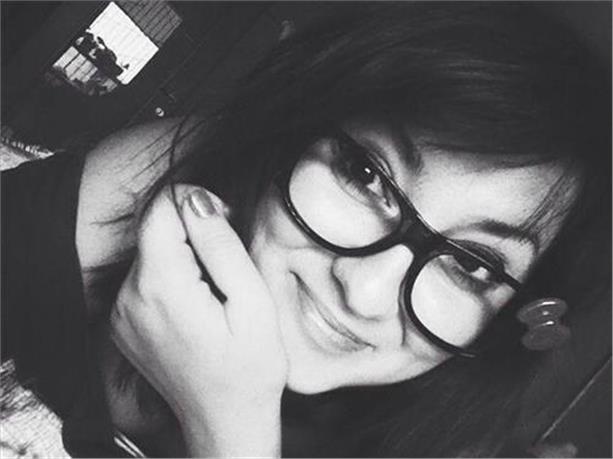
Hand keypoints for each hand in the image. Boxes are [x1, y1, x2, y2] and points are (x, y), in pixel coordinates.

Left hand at [110, 185, 286, 456]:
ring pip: (150, 252)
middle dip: (191, 232)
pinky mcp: (123, 323)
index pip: (160, 209)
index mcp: (161, 286)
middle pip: (154, 230)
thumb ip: (221, 245)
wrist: (225, 420)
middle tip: (226, 267)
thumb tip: (196, 199)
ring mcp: (121, 313)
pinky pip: (144, 278)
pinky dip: (170, 278)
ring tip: (214, 292)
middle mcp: (129, 297)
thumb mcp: (253, 302)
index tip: (223, 224)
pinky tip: (196, 306)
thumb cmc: (249, 368)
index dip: (195, 204)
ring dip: (182, 257)